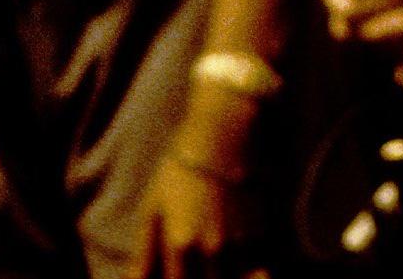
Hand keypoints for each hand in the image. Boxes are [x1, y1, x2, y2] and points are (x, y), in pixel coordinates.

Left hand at [136, 91, 252, 278]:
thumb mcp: (153, 210)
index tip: (173, 273)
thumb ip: (144, 255)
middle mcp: (212, 250)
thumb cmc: (180, 171)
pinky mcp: (258, 233)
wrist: (223, 138)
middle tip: (188, 265)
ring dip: (219, 277)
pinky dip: (239, 269)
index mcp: (181, 246)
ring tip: (206, 263)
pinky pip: (248, 266)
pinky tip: (226, 255)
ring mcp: (239, 243)